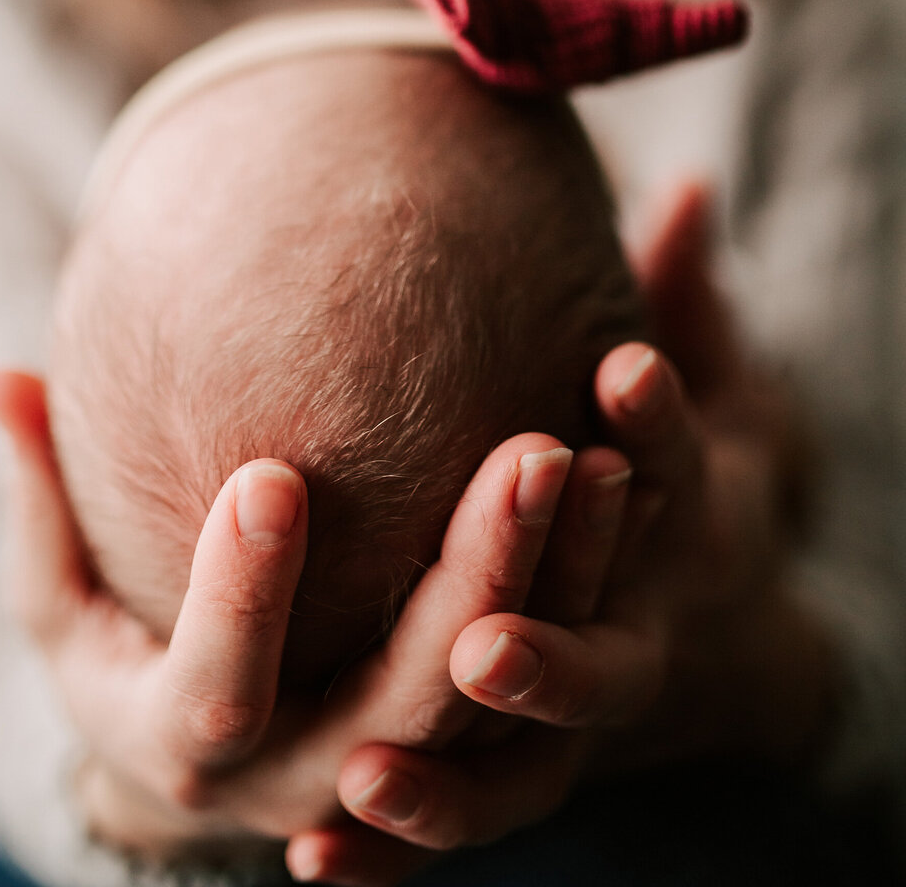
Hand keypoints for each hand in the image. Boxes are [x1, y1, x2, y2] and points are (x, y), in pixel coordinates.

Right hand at [0, 370, 631, 877]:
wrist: (197, 746)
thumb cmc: (115, 641)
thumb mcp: (59, 582)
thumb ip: (40, 488)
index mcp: (186, 745)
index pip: (220, 692)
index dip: (244, 594)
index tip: (274, 472)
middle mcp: (302, 786)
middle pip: (403, 707)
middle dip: (471, 581)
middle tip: (528, 451)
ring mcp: (393, 769)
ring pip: (497, 700)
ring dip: (555, 580)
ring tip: (594, 448)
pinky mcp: (464, 741)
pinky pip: (544, 677)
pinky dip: (586, 585)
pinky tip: (625, 470)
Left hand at [318, 187, 833, 881]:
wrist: (694, 616)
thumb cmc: (661, 472)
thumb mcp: (689, 394)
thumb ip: (677, 305)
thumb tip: (687, 189)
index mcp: (679, 536)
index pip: (681, 482)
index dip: (661, 430)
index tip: (618, 367)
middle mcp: (631, 638)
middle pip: (605, 659)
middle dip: (549, 654)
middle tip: (477, 647)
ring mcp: (569, 722)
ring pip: (525, 771)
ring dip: (450, 782)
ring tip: (361, 774)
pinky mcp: (510, 774)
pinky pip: (457, 819)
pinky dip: (397, 852)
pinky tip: (314, 866)